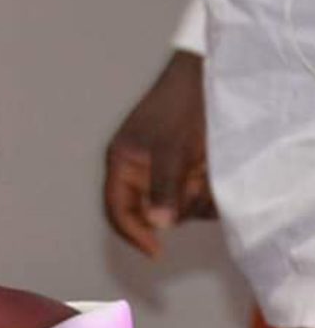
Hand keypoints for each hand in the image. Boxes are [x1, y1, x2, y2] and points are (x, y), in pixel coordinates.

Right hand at [104, 50, 215, 257]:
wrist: (204, 77)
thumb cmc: (180, 107)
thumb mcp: (171, 148)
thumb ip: (163, 187)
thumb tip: (157, 226)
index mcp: (122, 163)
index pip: (117, 209)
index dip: (132, 232)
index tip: (155, 250)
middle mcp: (137, 171)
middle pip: (148, 212)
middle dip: (173, 209)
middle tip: (195, 194)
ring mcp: (161, 171)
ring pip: (173, 206)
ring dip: (192, 200)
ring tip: (206, 176)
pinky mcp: (183, 169)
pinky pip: (190, 195)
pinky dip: (203, 193)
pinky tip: (211, 176)